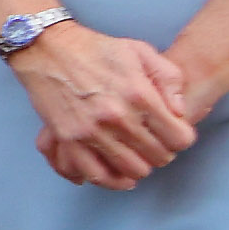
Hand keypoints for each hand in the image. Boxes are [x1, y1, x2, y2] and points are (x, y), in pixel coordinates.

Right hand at [16, 25, 207, 188]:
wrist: (47, 48)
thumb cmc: (95, 49)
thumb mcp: (141, 51)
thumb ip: (169, 78)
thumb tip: (179, 111)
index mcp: (139, 94)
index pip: (178, 138)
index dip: (181, 137)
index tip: (174, 133)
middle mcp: (118, 116)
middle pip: (158, 156)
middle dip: (163, 152)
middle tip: (155, 144)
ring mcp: (92, 130)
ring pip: (133, 170)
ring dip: (141, 167)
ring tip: (138, 156)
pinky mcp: (69, 139)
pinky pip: (97, 174)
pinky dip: (113, 181)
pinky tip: (120, 175)